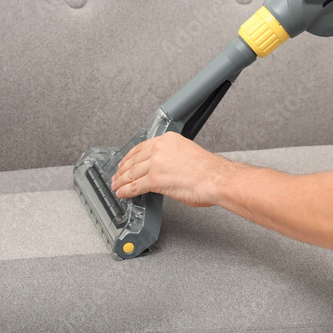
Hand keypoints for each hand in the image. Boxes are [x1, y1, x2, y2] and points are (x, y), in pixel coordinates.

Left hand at [110, 132, 231, 207]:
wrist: (217, 179)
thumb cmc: (209, 171)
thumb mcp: (187, 153)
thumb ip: (171, 158)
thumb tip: (162, 169)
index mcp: (169, 139)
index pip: (141, 147)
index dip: (129, 157)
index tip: (124, 163)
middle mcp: (161, 148)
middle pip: (134, 160)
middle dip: (122, 171)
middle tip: (116, 177)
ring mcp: (157, 163)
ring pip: (132, 173)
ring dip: (121, 182)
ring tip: (117, 187)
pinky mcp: (156, 179)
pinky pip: (135, 186)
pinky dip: (126, 191)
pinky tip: (123, 193)